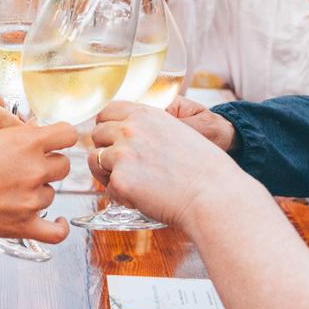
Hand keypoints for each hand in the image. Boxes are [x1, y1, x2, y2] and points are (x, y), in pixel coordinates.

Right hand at [0, 121, 75, 242]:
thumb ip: (13, 133)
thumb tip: (35, 132)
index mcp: (25, 142)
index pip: (67, 133)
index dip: (61, 135)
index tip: (53, 140)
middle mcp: (33, 169)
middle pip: (62, 165)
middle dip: (47, 163)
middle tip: (25, 165)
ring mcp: (29, 200)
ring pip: (52, 193)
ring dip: (39, 190)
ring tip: (12, 189)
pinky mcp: (22, 226)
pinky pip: (56, 232)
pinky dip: (60, 227)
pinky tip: (58, 220)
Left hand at [88, 101, 264, 227]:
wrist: (213, 194)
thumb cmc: (203, 168)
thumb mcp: (177, 131)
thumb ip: (149, 128)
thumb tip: (126, 133)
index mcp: (145, 114)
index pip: (107, 111)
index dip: (108, 126)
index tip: (115, 139)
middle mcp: (130, 129)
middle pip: (97, 134)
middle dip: (107, 149)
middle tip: (127, 166)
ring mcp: (122, 154)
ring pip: (95, 159)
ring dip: (109, 172)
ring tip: (134, 182)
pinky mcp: (121, 181)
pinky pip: (108, 187)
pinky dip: (122, 195)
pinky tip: (143, 197)